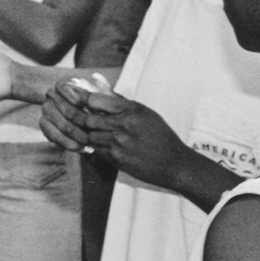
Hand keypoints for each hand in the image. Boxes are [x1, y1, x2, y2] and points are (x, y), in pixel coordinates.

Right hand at [40, 79, 97, 155]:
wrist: (84, 115)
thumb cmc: (96, 105)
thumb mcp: (101, 96)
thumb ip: (102, 88)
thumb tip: (97, 77)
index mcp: (63, 84)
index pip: (62, 86)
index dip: (71, 96)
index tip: (82, 104)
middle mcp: (51, 95)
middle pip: (61, 109)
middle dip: (78, 123)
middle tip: (92, 134)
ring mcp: (46, 109)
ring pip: (57, 125)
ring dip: (73, 136)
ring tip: (88, 145)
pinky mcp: (44, 124)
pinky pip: (51, 135)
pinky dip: (65, 143)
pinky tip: (79, 148)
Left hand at [76, 91, 192, 190]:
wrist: (174, 162)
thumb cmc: (160, 136)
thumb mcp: (145, 113)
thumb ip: (122, 106)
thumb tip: (97, 98)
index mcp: (132, 108)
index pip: (95, 100)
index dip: (86, 102)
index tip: (85, 105)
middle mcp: (124, 123)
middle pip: (88, 119)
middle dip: (88, 122)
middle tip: (93, 124)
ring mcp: (119, 142)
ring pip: (90, 136)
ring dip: (93, 137)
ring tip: (105, 137)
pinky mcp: (117, 158)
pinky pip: (97, 151)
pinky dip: (100, 149)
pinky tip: (111, 149)